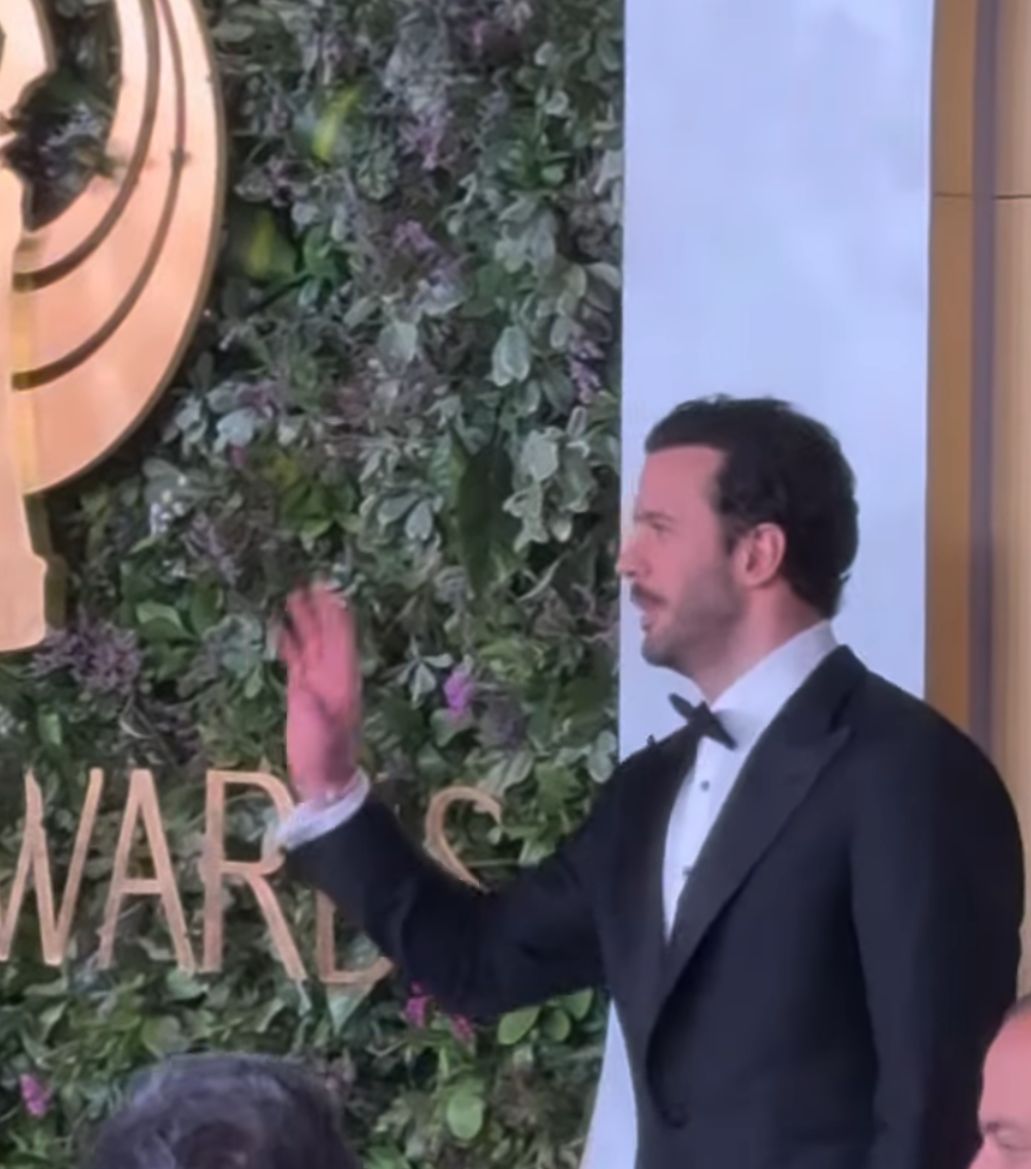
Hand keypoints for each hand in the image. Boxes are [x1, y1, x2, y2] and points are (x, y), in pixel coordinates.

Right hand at [278, 584, 362, 801]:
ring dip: (304, 620)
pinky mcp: (301, 690)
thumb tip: (305, 689)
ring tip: (292, 595)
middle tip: (310, 582)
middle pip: (327, 634)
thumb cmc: (326, 757)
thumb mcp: (324, 735)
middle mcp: (333, 675)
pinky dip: (289, 642)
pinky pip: (296, 659)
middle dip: (320, 609)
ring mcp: (317, 681)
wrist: (321, 780)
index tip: (330, 591)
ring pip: (311, 642)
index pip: (342, 640)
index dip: (337, 616)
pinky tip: (279, 627)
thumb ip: (316, 713)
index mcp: (343, 680)